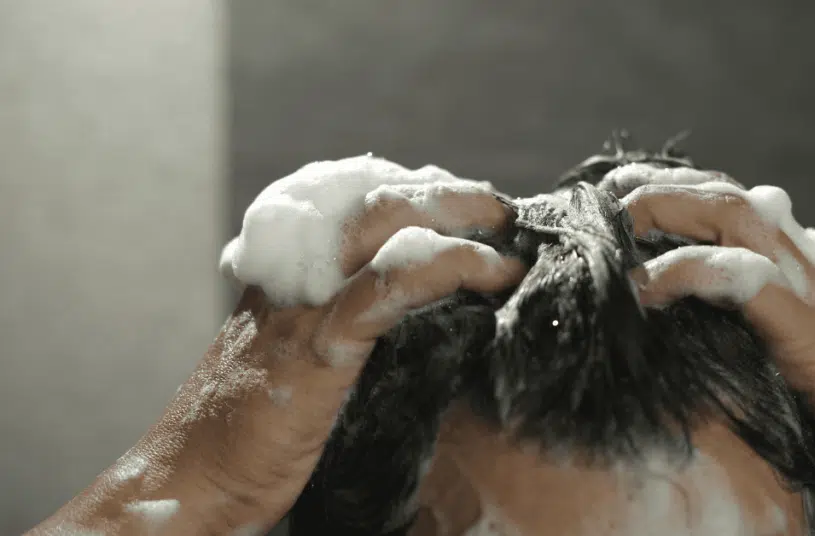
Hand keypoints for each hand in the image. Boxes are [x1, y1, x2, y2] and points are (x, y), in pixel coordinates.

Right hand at [28, 183, 524, 535]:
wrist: (193, 481)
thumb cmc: (248, 429)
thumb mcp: (290, 357)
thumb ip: (334, 322)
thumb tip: (406, 310)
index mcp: (283, 271)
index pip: (348, 199)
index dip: (411, 188)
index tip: (460, 197)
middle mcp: (290, 272)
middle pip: (372, 195)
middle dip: (444, 190)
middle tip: (496, 208)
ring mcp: (304, 304)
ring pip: (381, 221)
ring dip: (456, 213)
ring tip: (505, 231)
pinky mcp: (318, 348)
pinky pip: (388, 287)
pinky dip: (447, 267)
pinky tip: (489, 274)